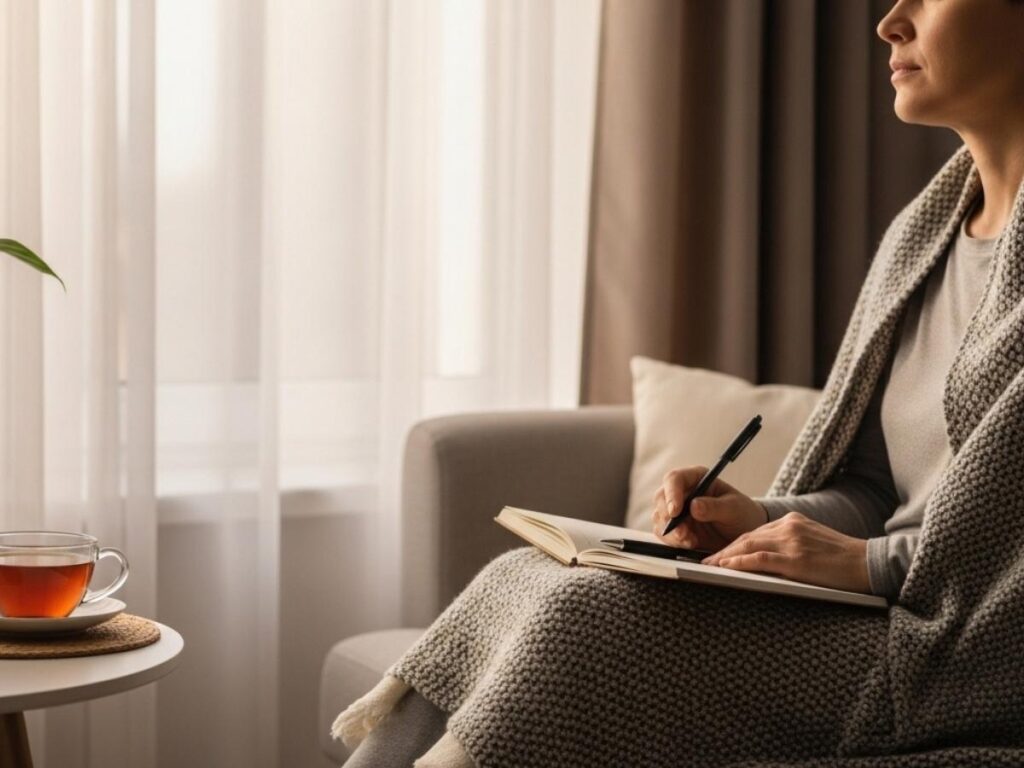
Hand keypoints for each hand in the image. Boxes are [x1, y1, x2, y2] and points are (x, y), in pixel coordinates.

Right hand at [652, 466, 768, 550]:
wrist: (743, 534)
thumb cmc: (742, 514)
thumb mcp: (734, 509)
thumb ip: (715, 507)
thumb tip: (694, 506)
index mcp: (696, 478)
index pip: (675, 479)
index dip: (671, 494)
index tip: (675, 511)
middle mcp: (682, 492)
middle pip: (661, 498)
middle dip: (668, 517)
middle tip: (682, 533)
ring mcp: (677, 510)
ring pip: (659, 517)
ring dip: (671, 532)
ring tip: (690, 541)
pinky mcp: (676, 528)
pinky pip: (665, 534)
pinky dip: (674, 541)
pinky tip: (690, 544)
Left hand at [699, 511, 870, 593]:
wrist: (868, 563)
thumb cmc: (842, 559)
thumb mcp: (813, 541)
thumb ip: (790, 544)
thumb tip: (764, 557)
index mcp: (792, 521)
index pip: (754, 531)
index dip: (734, 543)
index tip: (719, 554)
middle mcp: (788, 527)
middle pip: (746, 536)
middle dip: (724, 550)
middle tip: (706, 561)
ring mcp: (791, 542)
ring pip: (748, 545)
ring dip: (725, 557)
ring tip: (710, 566)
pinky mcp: (795, 559)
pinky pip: (760, 559)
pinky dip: (740, 562)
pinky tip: (726, 568)